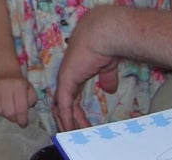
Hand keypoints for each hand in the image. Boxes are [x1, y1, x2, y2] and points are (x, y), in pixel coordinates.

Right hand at [0, 75, 37, 126]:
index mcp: (19, 85)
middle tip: (14, 115)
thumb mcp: (29, 89)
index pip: (20, 108)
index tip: (22, 123)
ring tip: (4, 108)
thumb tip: (24, 113)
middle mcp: (5, 85)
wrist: (2, 69)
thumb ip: (30, 101)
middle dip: (12, 117)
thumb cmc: (17, 83)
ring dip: (1, 112)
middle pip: (8, 112)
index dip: (22, 119)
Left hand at [52, 6, 121, 131]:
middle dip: (70, 121)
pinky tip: (71, 129)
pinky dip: (67, 118)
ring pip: (62, 107)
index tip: (83, 126)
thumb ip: (106, 78)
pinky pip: (64, 104)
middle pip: (64, 104)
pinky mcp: (66, 80)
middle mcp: (67, 76)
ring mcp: (65, 78)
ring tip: (75, 136)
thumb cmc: (106, 46)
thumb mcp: (106, 67)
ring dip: (69, 123)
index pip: (71, 97)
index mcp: (76, 73)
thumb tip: (109, 90)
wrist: (104, 34)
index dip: (76, 113)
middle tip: (76, 136)